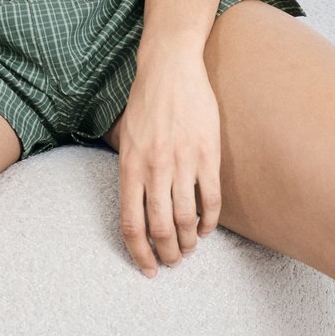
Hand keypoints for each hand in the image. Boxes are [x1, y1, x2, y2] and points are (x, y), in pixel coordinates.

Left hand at [116, 53, 221, 276]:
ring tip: (189, 248)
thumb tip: (132, 202)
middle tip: (172, 262)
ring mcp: (182, 163)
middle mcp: (153, 169)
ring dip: (188, 242)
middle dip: (167, 254)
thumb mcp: (124, 135)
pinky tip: (206, 228)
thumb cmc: (145, 101)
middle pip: (159, 229)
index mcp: (129, 166)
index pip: (131, 224)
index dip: (139, 253)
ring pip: (185, 220)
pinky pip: (210, 200)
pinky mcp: (206, 156)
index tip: (147, 268)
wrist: (170, 68)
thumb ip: (128, 168)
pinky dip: (209, 221)